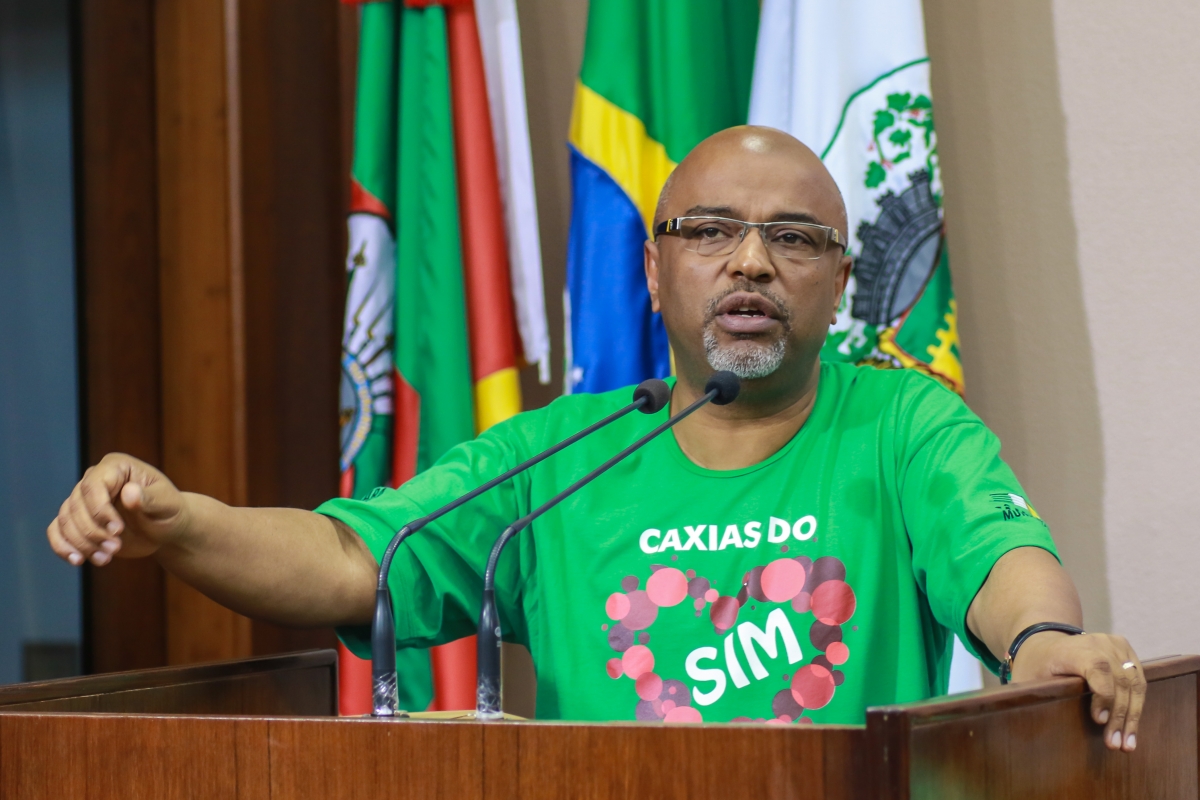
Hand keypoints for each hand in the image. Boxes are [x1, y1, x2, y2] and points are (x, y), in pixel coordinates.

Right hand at [47, 453, 188, 566]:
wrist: (166, 528)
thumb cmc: (170, 511)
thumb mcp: (167, 504)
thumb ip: (149, 498)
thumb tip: (129, 492)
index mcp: (116, 467)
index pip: (93, 486)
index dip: (100, 510)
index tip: (117, 531)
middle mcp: (95, 479)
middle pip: (76, 506)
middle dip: (93, 532)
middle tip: (115, 548)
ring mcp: (83, 500)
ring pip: (66, 520)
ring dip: (82, 543)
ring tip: (105, 558)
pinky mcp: (78, 519)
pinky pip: (57, 530)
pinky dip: (63, 547)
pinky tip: (77, 561)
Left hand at [1011, 631, 1144, 751]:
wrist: (1045, 643)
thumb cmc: (1035, 666)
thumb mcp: (1026, 679)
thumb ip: (1031, 696)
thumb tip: (1031, 728)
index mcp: (1070, 648)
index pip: (1097, 666)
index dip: (1104, 694)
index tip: (1100, 721)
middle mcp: (1096, 642)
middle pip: (1119, 680)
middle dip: (1120, 716)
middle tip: (1116, 744)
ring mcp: (1114, 644)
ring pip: (1134, 683)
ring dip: (1132, 716)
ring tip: (1126, 744)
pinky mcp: (1125, 651)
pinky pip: (1138, 681)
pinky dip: (1136, 706)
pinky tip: (1130, 729)